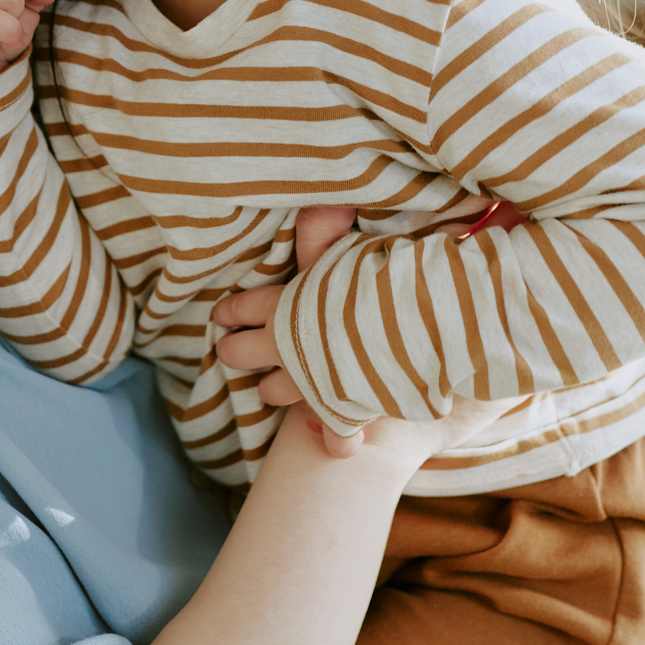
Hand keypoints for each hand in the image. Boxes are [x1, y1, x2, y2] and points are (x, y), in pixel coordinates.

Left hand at [212, 206, 359, 455]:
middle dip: (238, 352)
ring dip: (279, 389)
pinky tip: (338, 440)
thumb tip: (319, 204)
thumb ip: (323, 231)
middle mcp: (288, 349)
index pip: (238, 310)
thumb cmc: (382, 280)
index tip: (224, 315)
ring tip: (289, 383)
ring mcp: (312, 385)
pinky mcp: (344, 412)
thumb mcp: (349, 248)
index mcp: (283, 306)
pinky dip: (335, 437)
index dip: (231, 312)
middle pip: (240, 357)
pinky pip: (333, 433)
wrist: (419, 330)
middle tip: (239, 348)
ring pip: (274, 395)